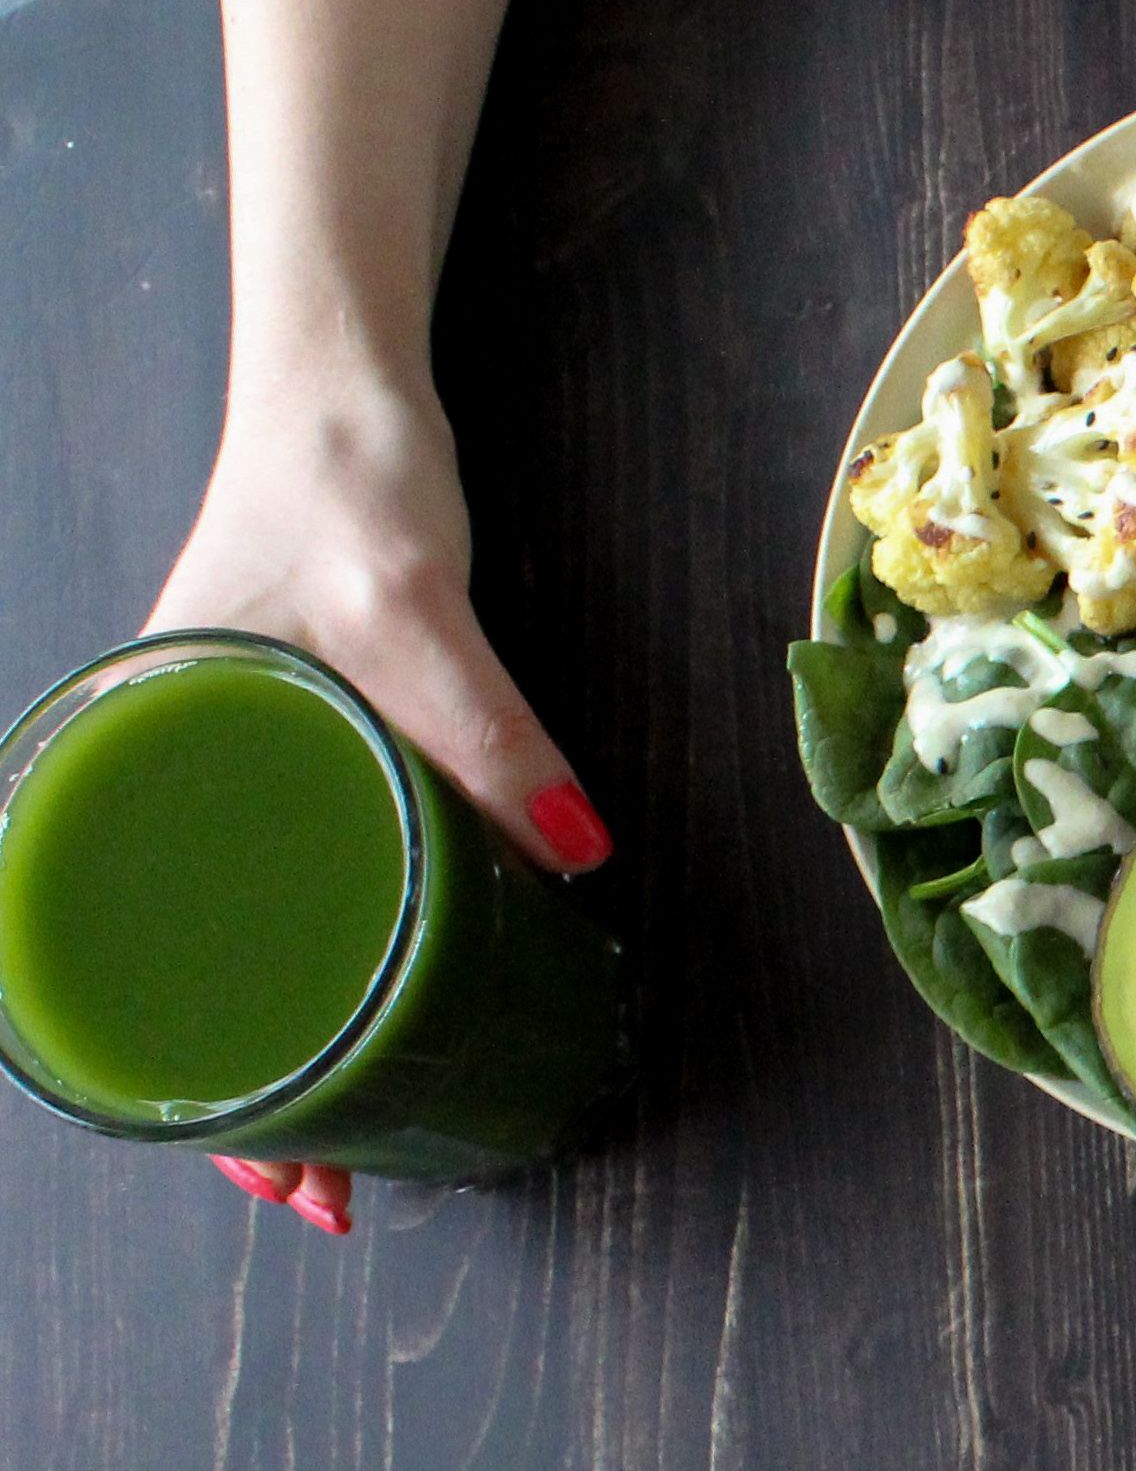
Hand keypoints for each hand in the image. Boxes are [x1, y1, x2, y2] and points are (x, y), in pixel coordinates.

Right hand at [147, 361, 611, 1230]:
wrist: (345, 385)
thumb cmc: (333, 478)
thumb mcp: (405, 603)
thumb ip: (480, 725)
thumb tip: (572, 851)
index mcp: (143, 765)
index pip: (127, 968)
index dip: (195, 1090)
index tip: (264, 1172)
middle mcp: (182, 778)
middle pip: (208, 972)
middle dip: (267, 1094)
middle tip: (330, 1187)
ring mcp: (246, 761)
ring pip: (272, 929)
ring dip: (316, 1026)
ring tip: (362, 1129)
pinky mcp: (313, 738)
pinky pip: (326, 864)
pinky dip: (361, 934)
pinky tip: (409, 978)